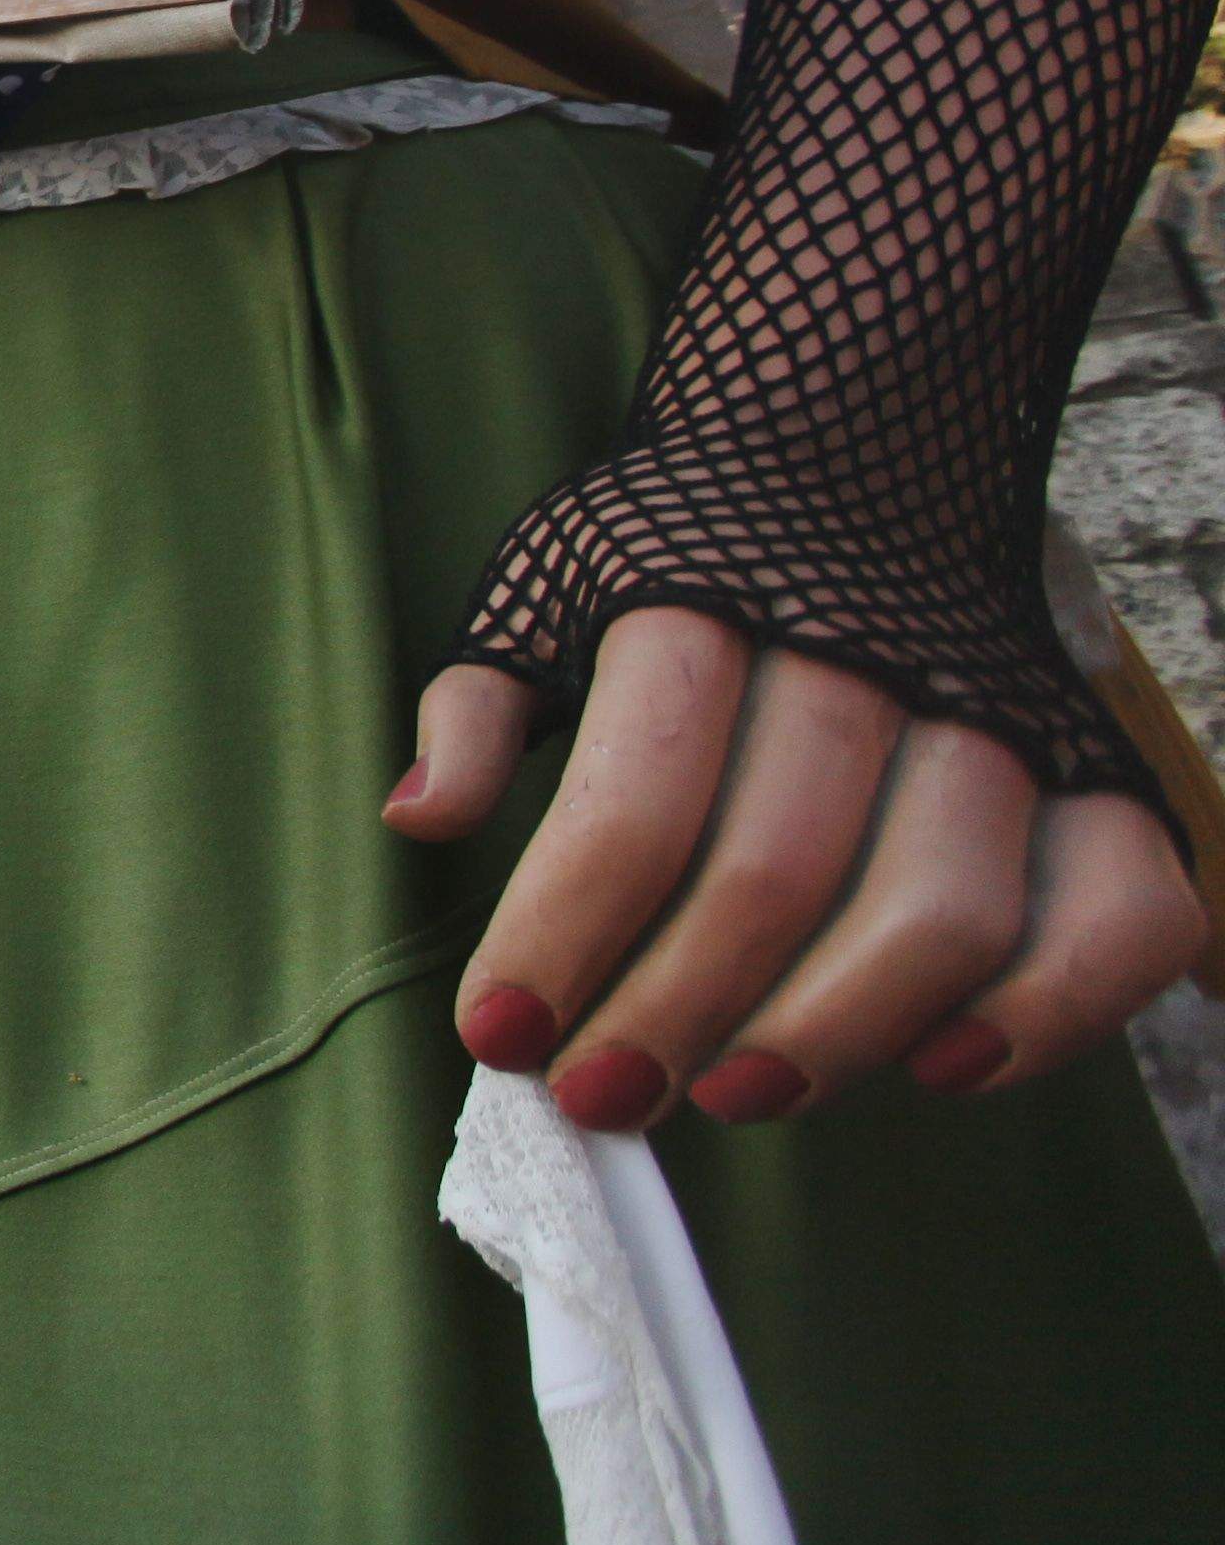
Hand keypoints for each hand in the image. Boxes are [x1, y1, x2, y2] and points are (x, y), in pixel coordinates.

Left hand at [392, 610, 1211, 1127]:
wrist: (855, 448)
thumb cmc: (670, 559)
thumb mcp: (543, 588)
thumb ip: (479, 704)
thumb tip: (419, 813)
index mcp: (704, 608)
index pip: (634, 796)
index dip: (561, 930)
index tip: (496, 1032)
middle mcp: (866, 658)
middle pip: (778, 871)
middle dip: (677, 1007)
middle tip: (602, 1095)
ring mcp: (1000, 717)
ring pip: (944, 908)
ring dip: (836, 1030)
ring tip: (733, 1096)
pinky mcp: (1101, 772)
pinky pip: (1125, 914)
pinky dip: (1052, 1011)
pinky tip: (943, 1068)